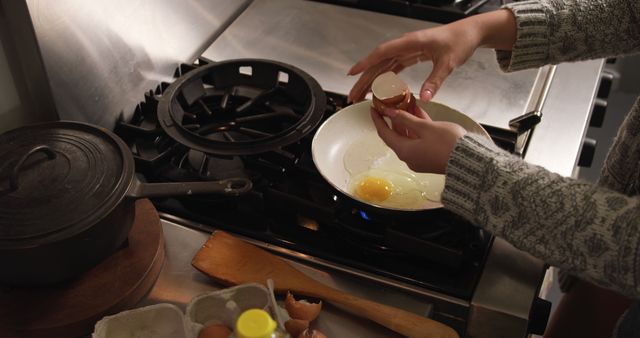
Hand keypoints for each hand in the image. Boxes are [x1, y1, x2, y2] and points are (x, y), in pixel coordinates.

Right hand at [347, 10, 516, 102]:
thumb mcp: (449, 63)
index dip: (366, 63)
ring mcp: (408, 50)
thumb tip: (425, 98)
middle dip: (364, 79)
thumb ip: (435, 80)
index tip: (352, 74)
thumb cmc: (459, 42)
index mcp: (410, 43)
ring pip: (383, 66)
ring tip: (360, 95)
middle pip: (378, 63)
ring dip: (371, 80)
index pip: (382, 53)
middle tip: (353, 95)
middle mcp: (405, 45)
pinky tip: (378, 88)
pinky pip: (393, 67)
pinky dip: (384, 78)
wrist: (470, 33)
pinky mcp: (412, 55)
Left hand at [371, 104, 465, 173]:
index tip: (373, 108)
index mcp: (404, 151)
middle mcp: (410, 157)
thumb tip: (390, 112)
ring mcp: (420, 157)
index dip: (378, 119)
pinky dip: (417, 127)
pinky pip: (419, 139)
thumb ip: (406, 119)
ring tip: (406, 103)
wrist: (472, 161)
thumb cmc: (449, 145)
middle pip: (396, 134)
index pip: (384, 133)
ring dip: (407, 120)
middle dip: (394, 117)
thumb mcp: (425, 127)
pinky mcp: (430, 156)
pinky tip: (419, 113)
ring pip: (409, 135)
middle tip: (390, 103)